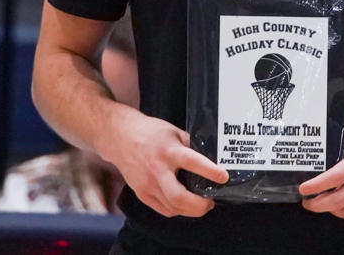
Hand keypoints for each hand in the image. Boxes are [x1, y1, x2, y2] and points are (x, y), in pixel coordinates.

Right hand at [98, 105, 227, 217]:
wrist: (119, 138)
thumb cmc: (149, 132)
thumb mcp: (173, 131)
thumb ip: (189, 144)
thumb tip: (210, 157)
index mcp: (168, 151)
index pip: (192, 162)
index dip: (210, 171)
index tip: (224, 177)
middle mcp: (157, 170)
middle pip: (179, 196)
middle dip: (199, 205)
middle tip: (211, 202)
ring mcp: (147, 184)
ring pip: (172, 207)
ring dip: (190, 210)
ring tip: (202, 204)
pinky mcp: (141, 193)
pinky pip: (163, 209)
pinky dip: (177, 210)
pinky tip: (185, 204)